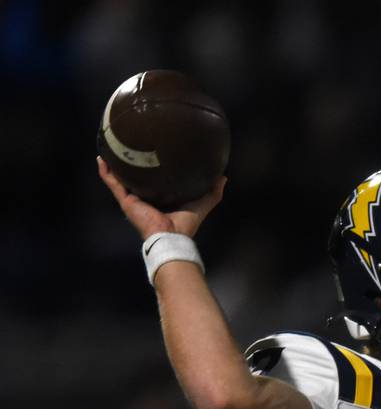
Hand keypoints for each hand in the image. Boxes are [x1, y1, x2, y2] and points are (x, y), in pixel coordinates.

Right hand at [96, 156, 225, 239]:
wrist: (172, 237)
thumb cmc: (185, 225)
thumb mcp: (201, 204)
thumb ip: (212, 192)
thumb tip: (223, 177)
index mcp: (160, 198)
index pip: (155, 180)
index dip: (153, 167)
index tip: (152, 151)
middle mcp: (145, 198)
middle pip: (136, 177)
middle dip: (131, 162)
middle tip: (129, 143)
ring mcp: (133, 199)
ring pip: (120, 178)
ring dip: (114, 164)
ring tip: (110, 146)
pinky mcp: (126, 201)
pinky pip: (112, 183)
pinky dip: (106, 171)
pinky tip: (101, 157)